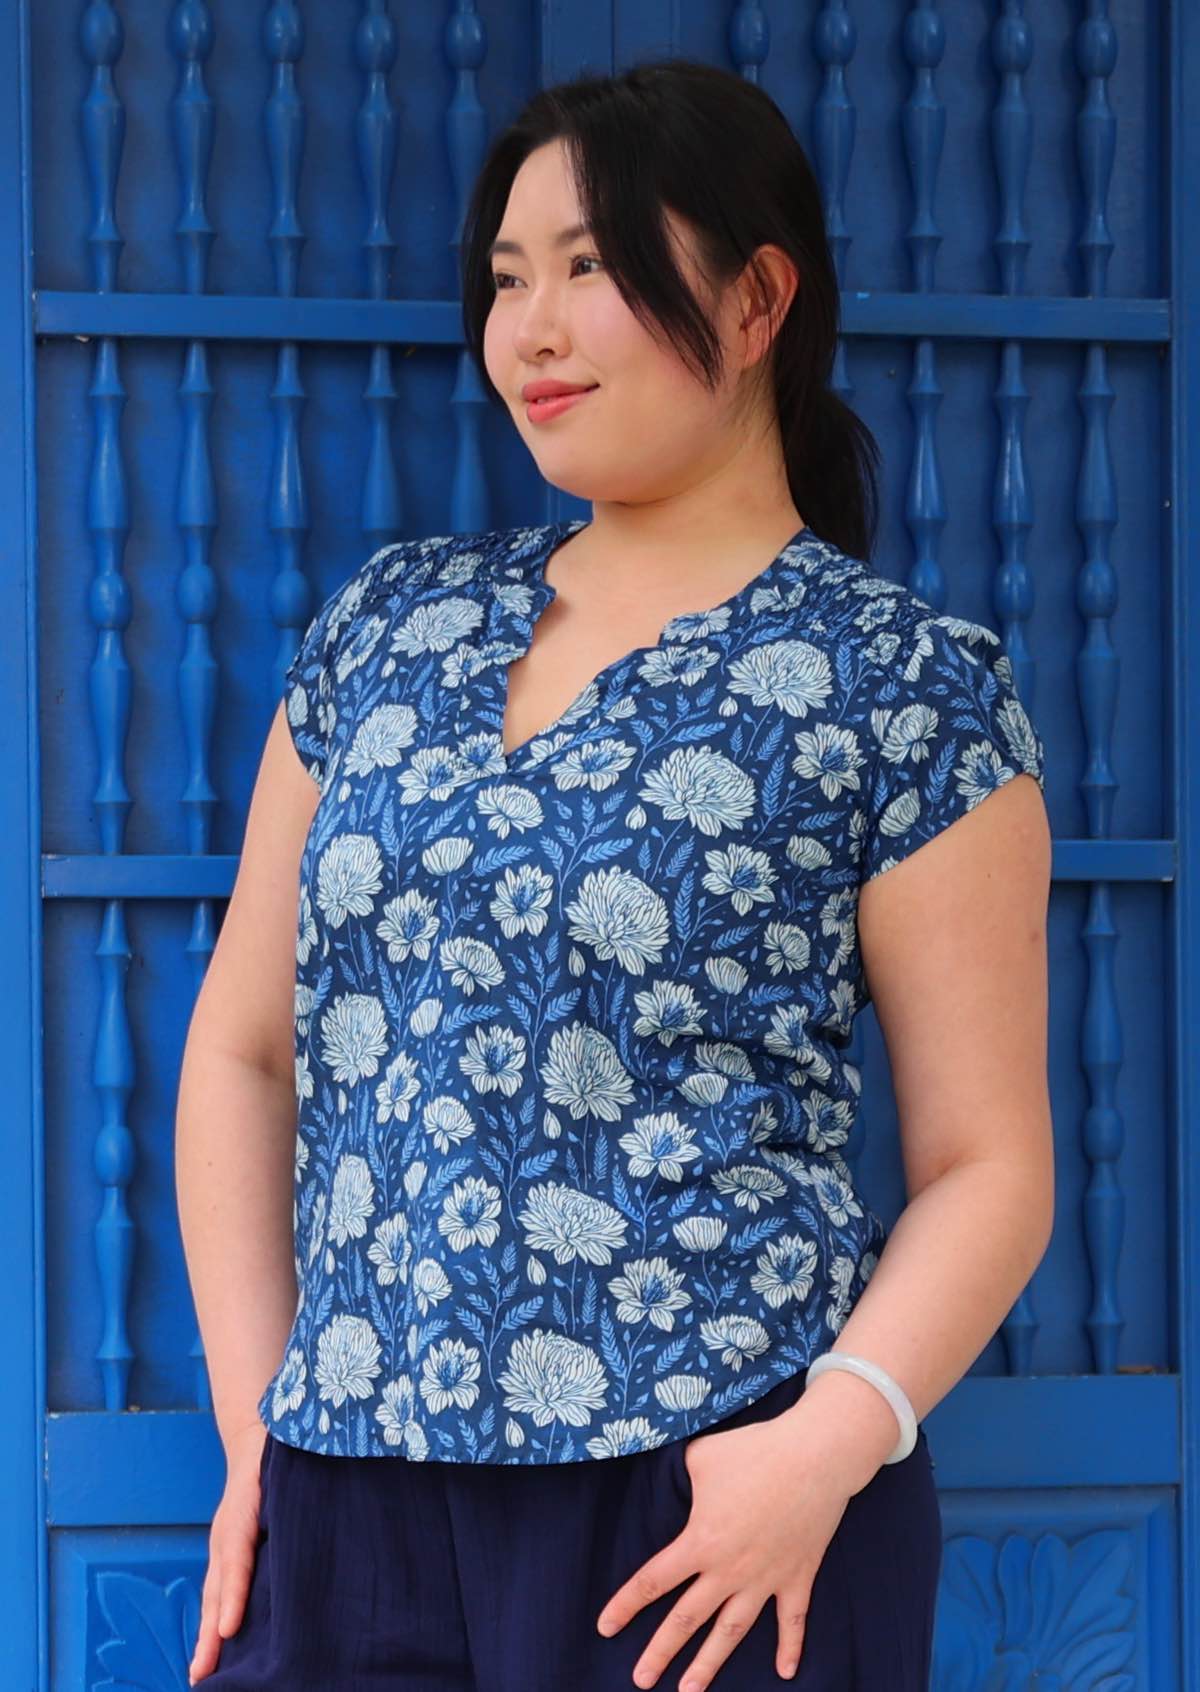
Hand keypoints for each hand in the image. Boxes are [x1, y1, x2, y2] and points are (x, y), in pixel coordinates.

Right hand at [188, 1422, 268, 1684]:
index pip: (236, 1558)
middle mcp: (229, 1532)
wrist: (258, 1435)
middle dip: (211, 1631)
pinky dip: (215, 1619)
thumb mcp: (284, 1469)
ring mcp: (224, 1542)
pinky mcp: (229, 1550)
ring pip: (214, 1594)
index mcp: (243, 1512)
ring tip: (201, 1674)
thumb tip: (319, 1523)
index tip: (228, 1629)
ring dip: (208, 1634)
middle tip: (204, 1672)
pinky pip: (218, 1589)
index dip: (233, 1594)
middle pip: (218, 1587)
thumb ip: (292, 1495)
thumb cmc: (281, 1454)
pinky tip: (218, 1645)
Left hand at [594, 1410, 858, 1689]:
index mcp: (701, 1542)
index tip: (605, 1627)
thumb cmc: (753, 1451)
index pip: (653, 1581)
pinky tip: (785, 1672)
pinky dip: (790, 1647)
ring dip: (709, 1664)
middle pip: (687, 1619)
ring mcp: (765, 1578)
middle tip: (640, 1680)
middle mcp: (729, 1570)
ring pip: (731, 1632)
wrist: (814, 1457)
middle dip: (660, 1652)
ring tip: (690, 1691)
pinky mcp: (797, 1576)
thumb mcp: (701, 1457)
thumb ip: (680, 1475)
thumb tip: (670, 1480)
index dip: (626, 1605)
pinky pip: (792, 1620)